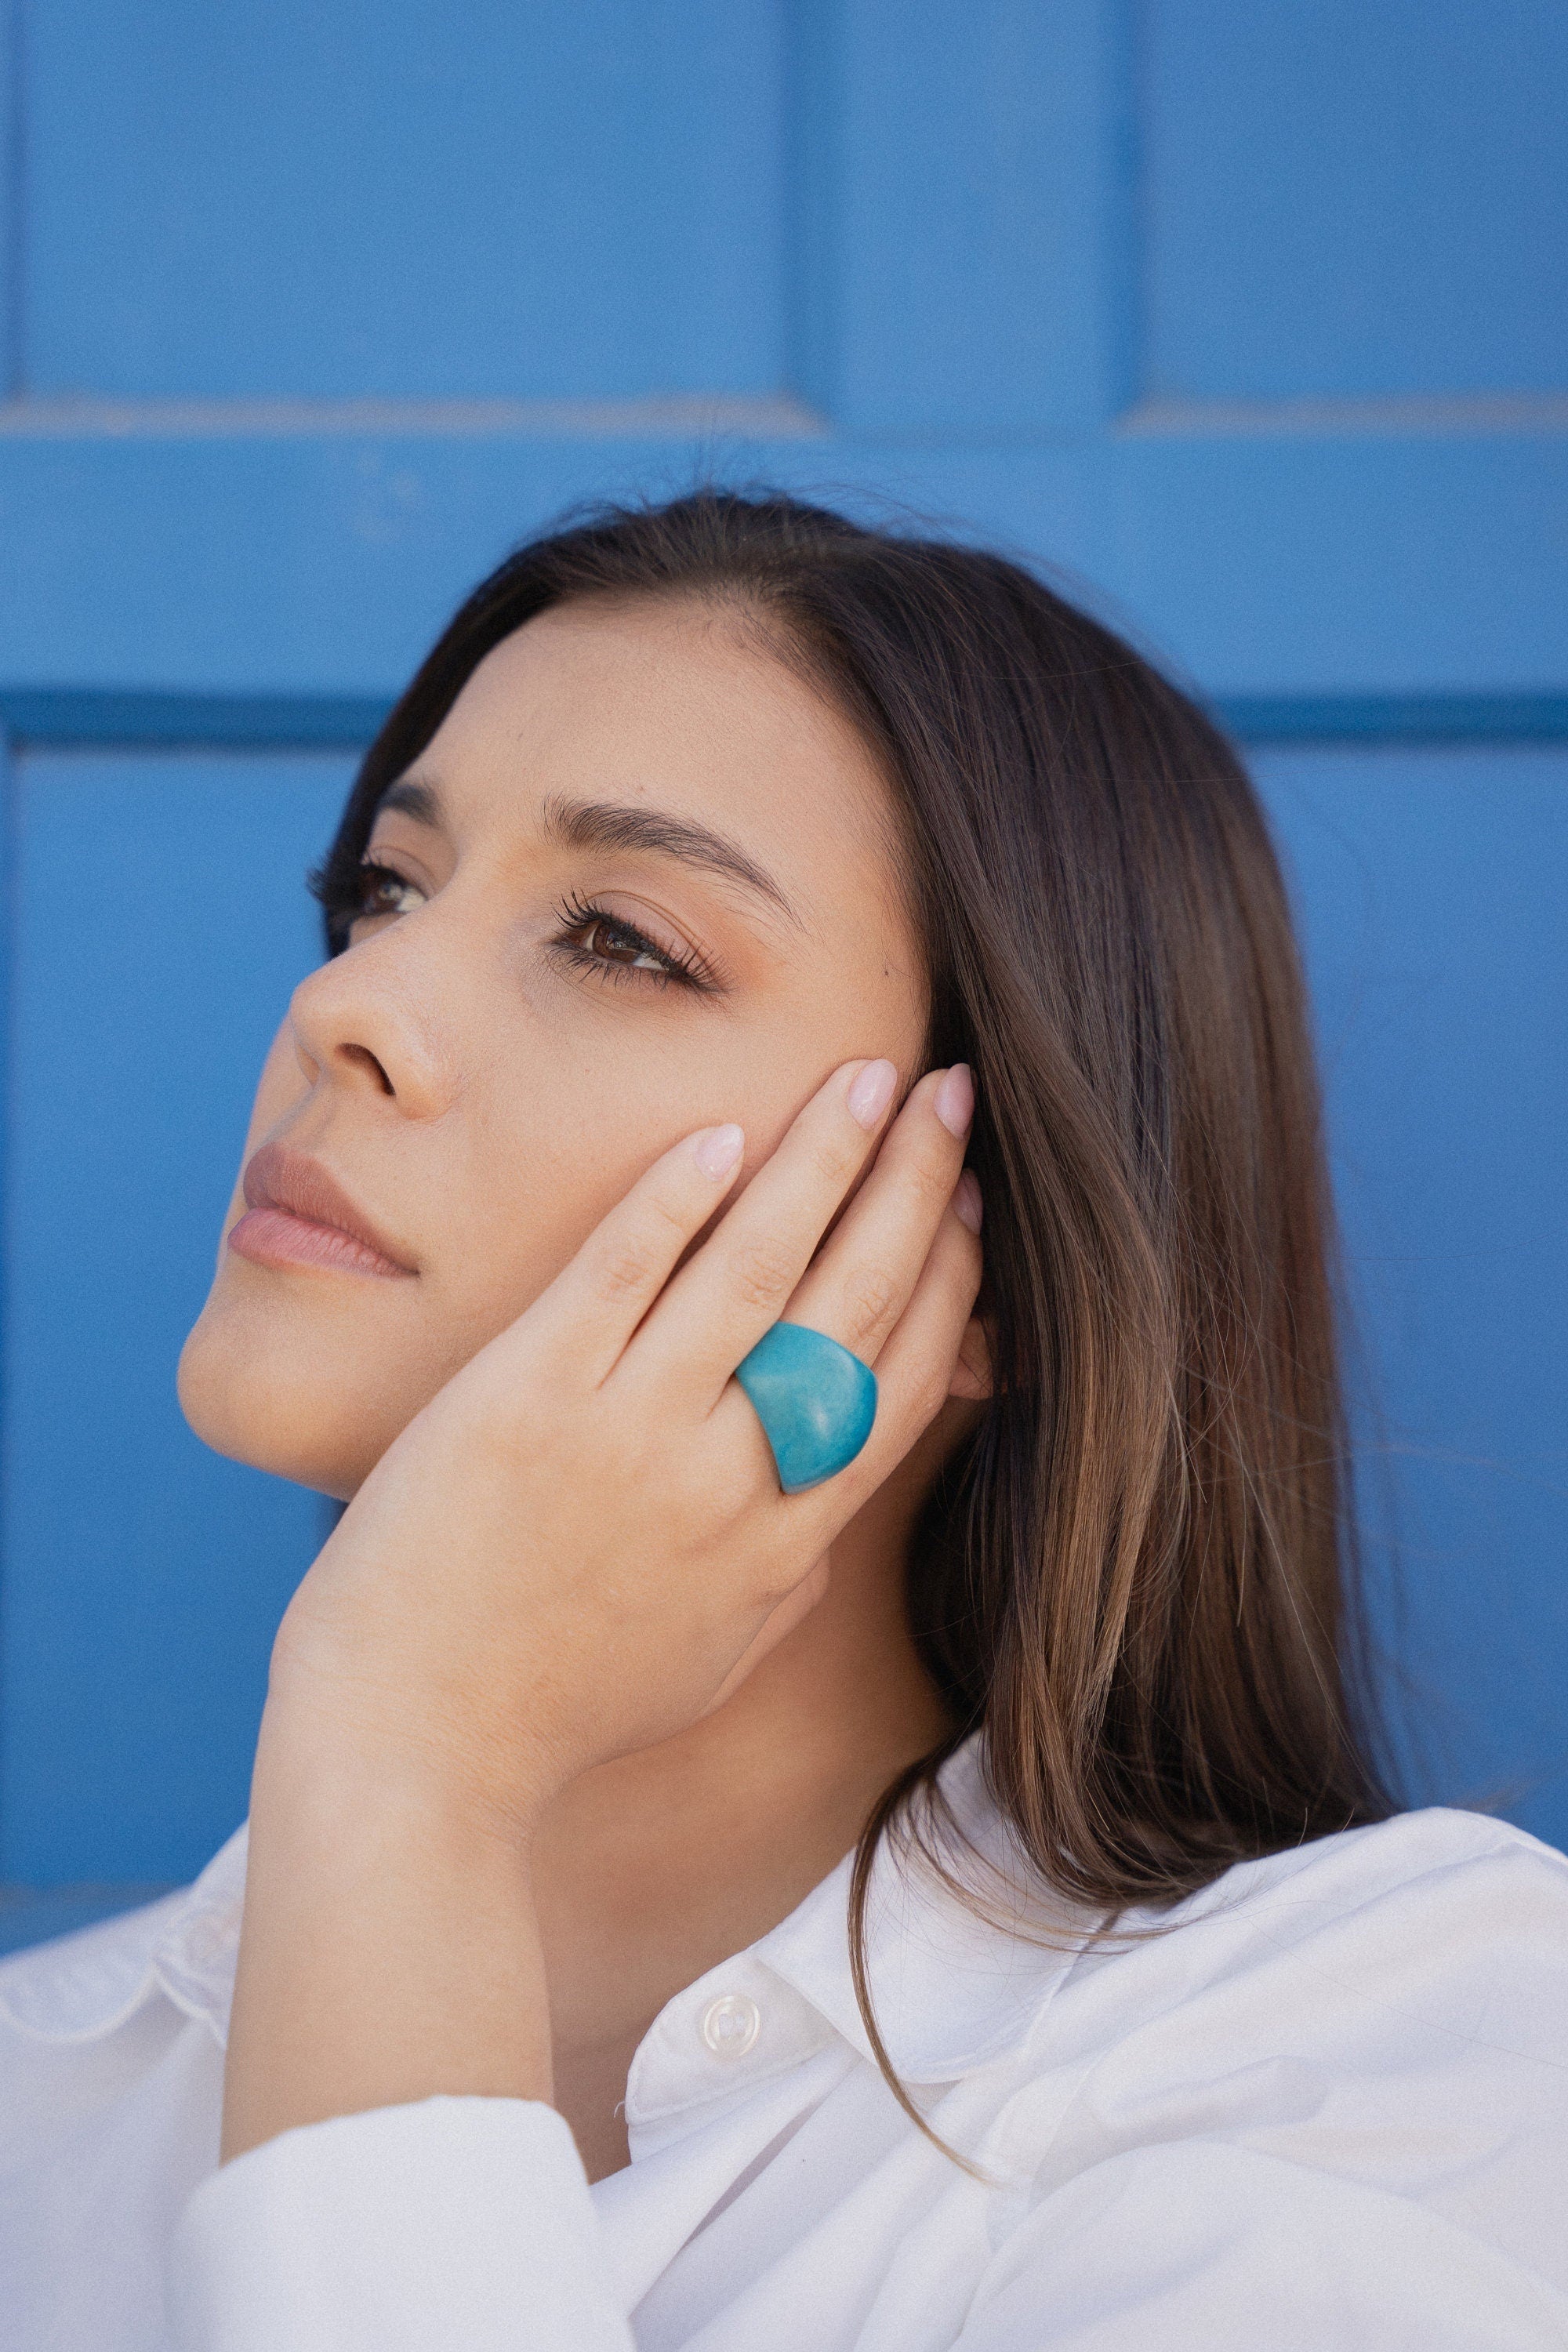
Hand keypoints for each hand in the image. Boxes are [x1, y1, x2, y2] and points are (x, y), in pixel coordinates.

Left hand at [268, 1056, 981, 1827]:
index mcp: (782, 1541)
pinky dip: (674, 1200)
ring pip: (756, 1270)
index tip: (971, 1197)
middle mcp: (727, 1479)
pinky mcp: (527, 1399)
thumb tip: (826, 1514)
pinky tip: (721, 1130)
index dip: (952, 1275)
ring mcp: (628, 1434)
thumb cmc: (558, 1712)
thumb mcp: (710, 1662)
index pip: (902, 1378)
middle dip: (915, 1187)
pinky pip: (618, 1276)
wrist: (413, 1751)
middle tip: (953, 1092)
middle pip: (855, 1303)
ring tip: (872, 1076)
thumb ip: (782, 1579)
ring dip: (824, 1162)